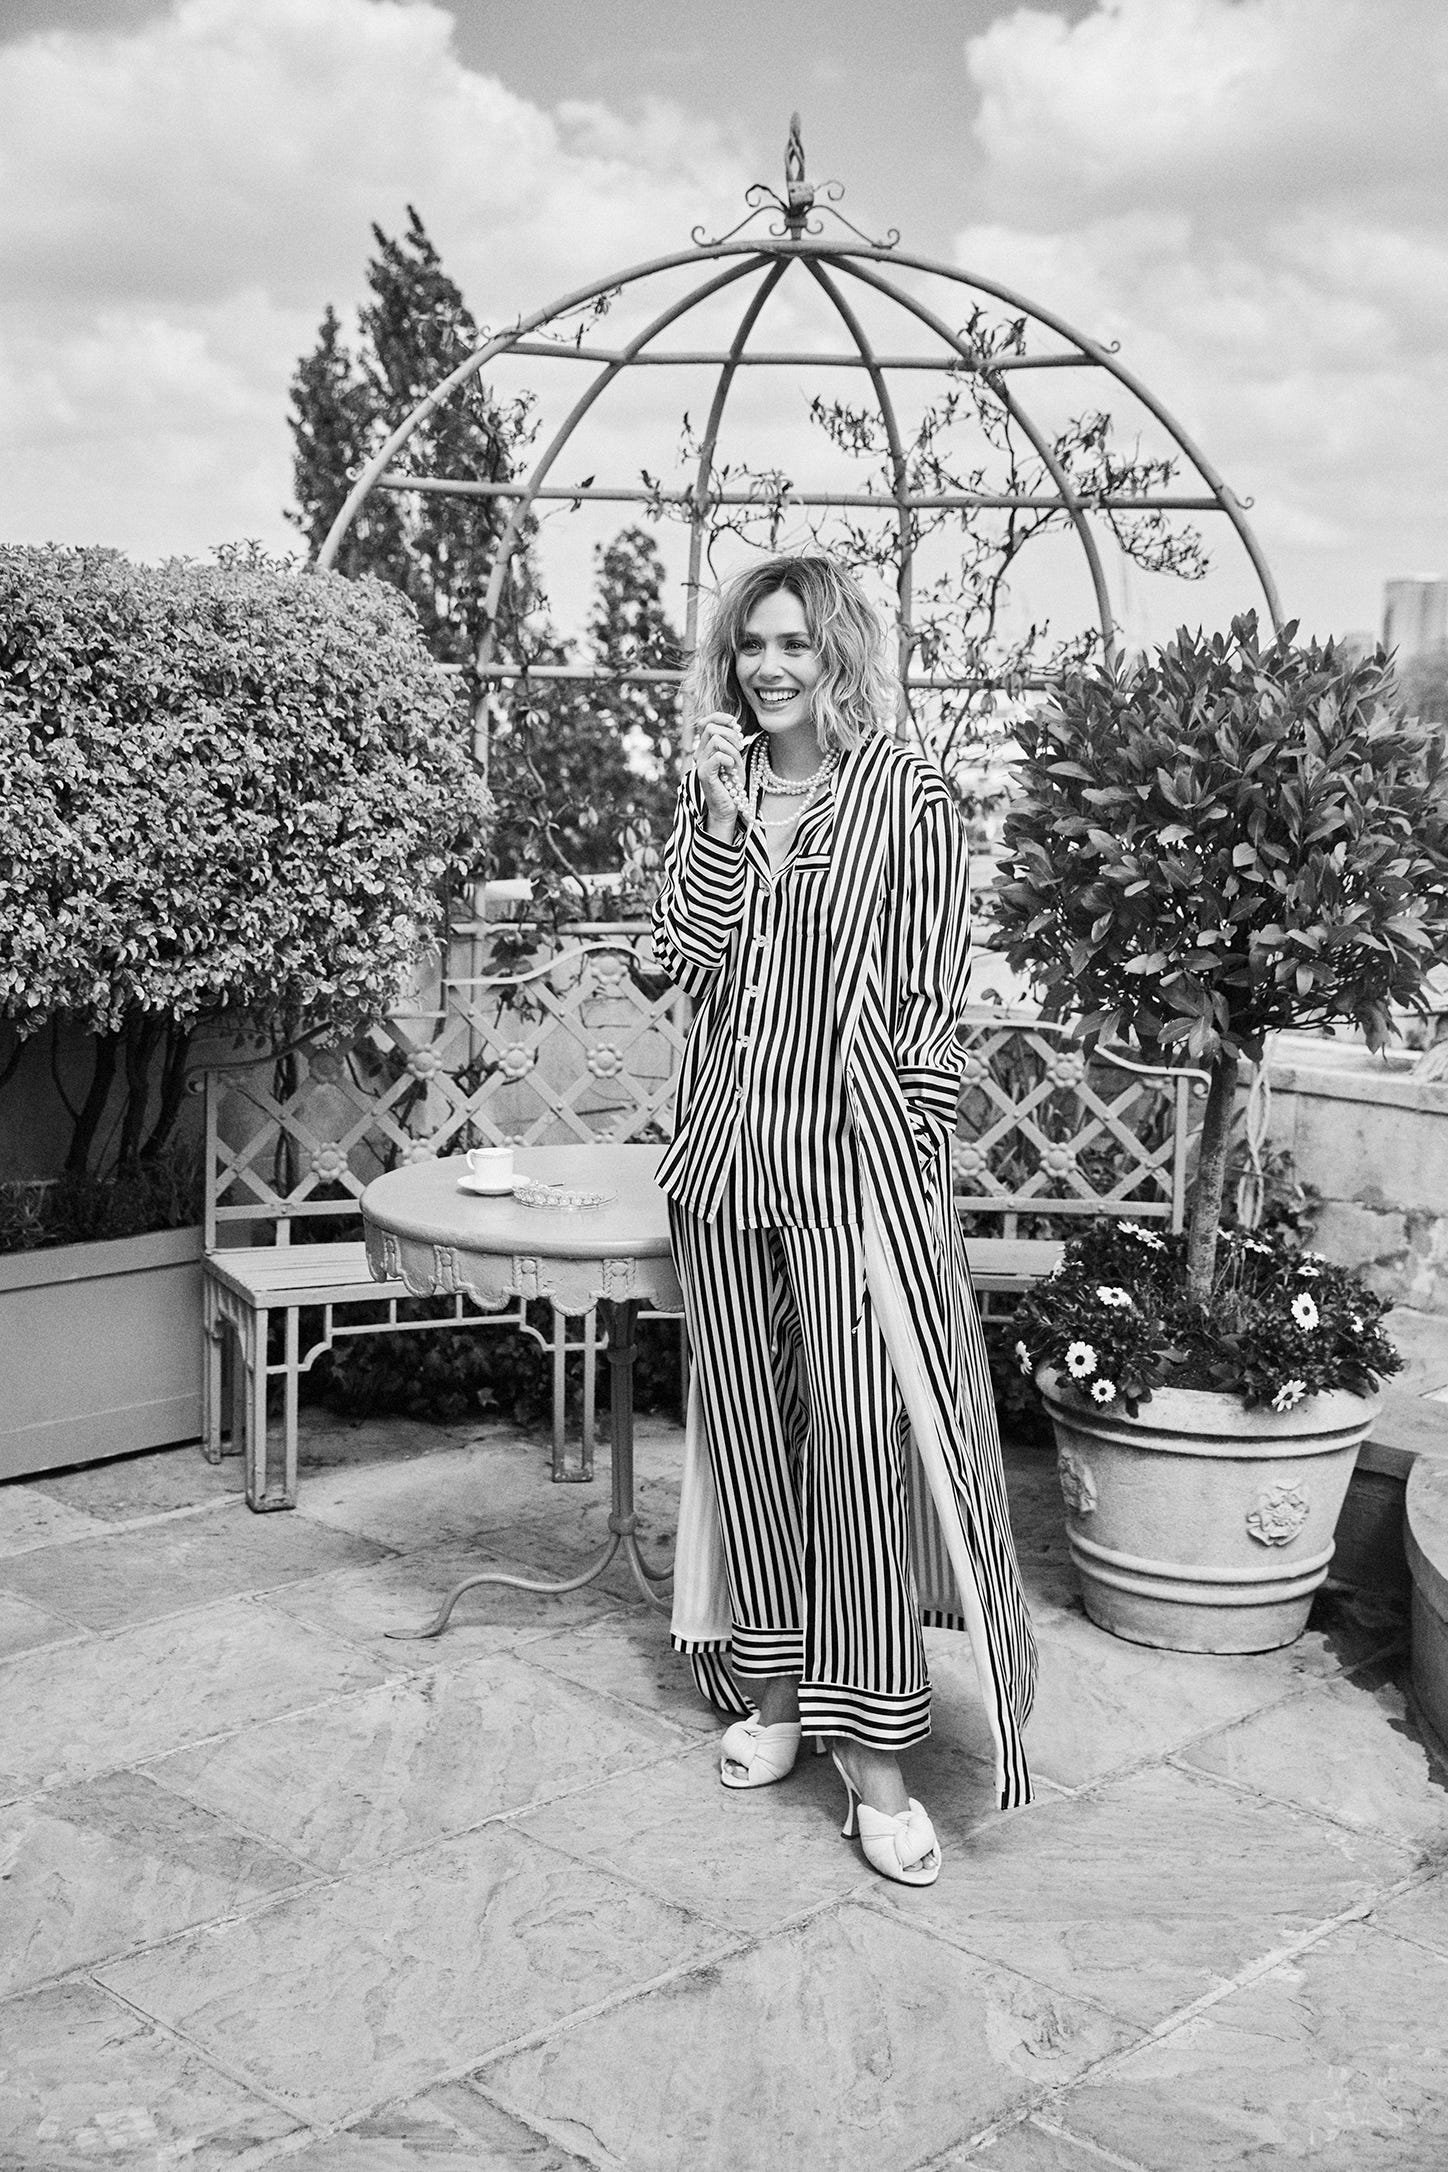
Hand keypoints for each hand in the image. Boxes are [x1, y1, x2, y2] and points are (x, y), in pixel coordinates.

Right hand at [692, 710, 745, 829]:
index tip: (735, 723)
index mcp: (705, 748)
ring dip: (732, 749)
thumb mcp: (734, 757)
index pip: (705, 721)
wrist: (728, 807)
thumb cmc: (732, 784)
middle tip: (740, 748)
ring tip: (736, 762)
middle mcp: (699, 754)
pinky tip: (732, 769)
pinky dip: (729, 759)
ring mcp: (700, 764)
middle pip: (710, 727)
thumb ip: (731, 741)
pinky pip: (717, 756)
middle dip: (730, 734)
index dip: (720, 717)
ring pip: (715, 740)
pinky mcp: (704, 774)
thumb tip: (733, 723)